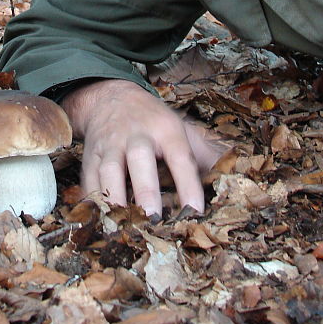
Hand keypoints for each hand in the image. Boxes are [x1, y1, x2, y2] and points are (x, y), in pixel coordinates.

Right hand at [61, 79, 226, 216]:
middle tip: (154, 218)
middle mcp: (136, 136)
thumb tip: (234, 178)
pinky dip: (92, 202)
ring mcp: (110, 146)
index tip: (195, 211)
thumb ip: (205, 154)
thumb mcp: (181, 128)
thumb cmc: (153, 121)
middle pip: (139, 161)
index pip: (180, 157)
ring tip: (124, 225)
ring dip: (114, 198)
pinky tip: (101, 221)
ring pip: (108, 171)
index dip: (188, 184)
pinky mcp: (89, 157)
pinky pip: (88, 181)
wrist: (110, 98)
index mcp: (165, 129)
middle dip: (145, 190)